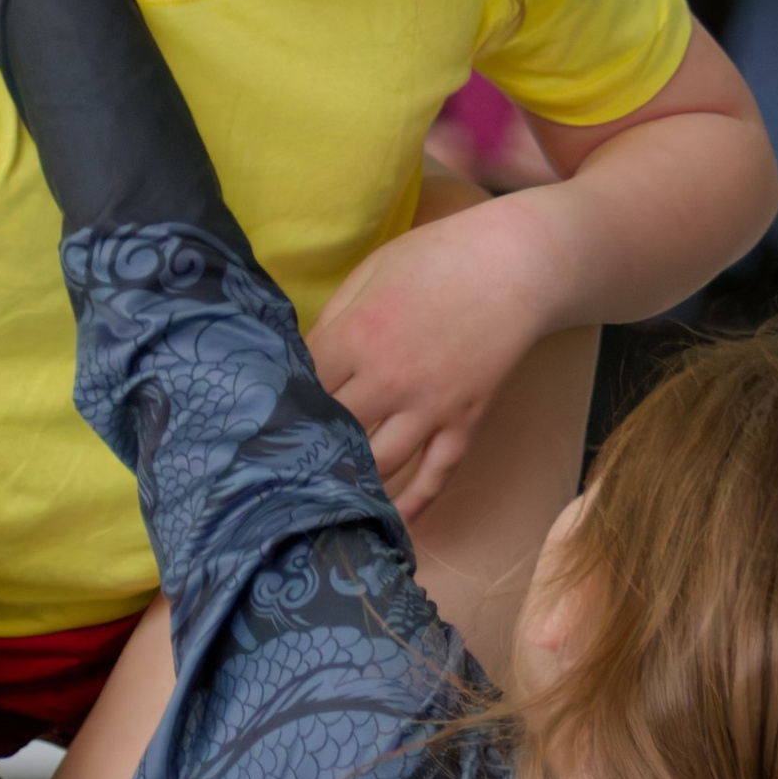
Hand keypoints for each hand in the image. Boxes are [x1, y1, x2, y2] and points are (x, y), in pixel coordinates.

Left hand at [308, 192, 557, 523]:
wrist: (515, 265)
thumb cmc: (436, 258)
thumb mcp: (370, 272)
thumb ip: (332, 319)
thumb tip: (301, 360)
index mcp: (356, 337)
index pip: (302, 387)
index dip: (279, 405)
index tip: (261, 422)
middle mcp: (388, 381)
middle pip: (333, 432)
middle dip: (306, 451)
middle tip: (283, 471)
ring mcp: (430, 407)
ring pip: (379, 464)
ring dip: (352, 481)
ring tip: (325, 499)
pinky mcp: (465, 422)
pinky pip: (437, 473)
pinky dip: (415, 502)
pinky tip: (391, 521)